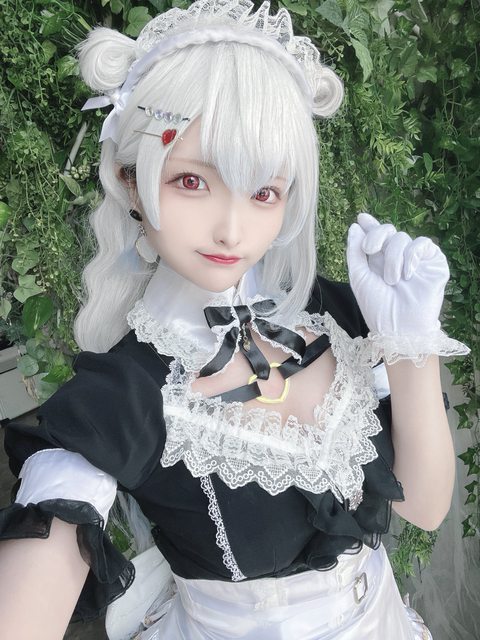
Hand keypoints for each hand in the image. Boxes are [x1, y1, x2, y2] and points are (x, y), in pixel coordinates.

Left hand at [346, 213, 449, 335]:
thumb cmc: (377, 308)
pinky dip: (412, 256)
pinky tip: (407, 274)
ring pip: (403, 237)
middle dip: (376, 236)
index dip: (370, 225)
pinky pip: (423, 244)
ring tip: (392, 281)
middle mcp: (396, 258)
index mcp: (378, 261)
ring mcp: (415, 260)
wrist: (399, 328)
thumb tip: (355, 226)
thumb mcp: (359, 277)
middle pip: (388, 230)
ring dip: (393, 258)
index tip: (361, 217)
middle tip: (370, 250)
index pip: (376, 236)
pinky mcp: (433, 263)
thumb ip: (355, 251)